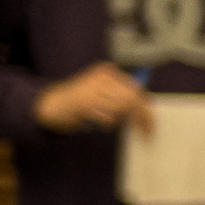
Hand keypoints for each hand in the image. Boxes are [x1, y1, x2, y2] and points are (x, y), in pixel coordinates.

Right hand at [34, 61, 148, 132]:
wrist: (52, 104)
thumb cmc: (82, 101)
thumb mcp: (103, 92)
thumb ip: (121, 96)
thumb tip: (146, 109)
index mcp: (107, 71)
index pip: (135, 89)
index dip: (146, 107)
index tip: (151, 123)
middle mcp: (100, 77)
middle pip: (132, 98)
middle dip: (141, 117)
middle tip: (148, 133)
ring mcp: (92, 88)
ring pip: (121, 108)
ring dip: (118, 120)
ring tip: (105, 121)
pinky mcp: (85, 103)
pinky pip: (108, 118)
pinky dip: (106, 123)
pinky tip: (96, 121)